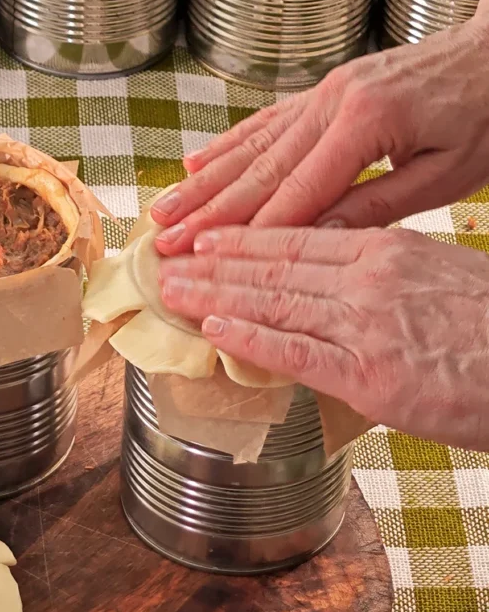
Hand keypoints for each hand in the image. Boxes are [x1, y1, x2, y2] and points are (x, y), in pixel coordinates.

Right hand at [151, 0, 488, 254]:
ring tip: (162, 209)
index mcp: (366, 124)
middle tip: (163, 242)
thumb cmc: (484, 114)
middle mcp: (333, 102)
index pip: (297, 192)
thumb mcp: (445, 173)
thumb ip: (376, 205)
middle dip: (207, 212)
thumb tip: (313, 239)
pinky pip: (267, 121)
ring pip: (252, 145)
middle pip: (259, 169)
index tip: (207, 261)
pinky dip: (228, 145)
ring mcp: (324, 92)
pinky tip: (196, 163)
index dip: (249, 232)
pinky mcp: (325, 90)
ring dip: (203, 182)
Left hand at [159, 226, 488, 450]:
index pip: (301, 238)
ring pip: (275, 300)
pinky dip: (252, 337)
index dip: (247, 238)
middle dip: (215, 262)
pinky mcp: (372, 375)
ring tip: (174, 288)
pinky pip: (298, 351)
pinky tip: (216, 328)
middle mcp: (371, 278)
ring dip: (216, 294)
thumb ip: (390, 278)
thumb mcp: (443, 280)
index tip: (210, 236)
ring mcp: (367, 325)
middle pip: (276, 264)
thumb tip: (348, 285)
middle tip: (169, 257)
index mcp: (389, 251)